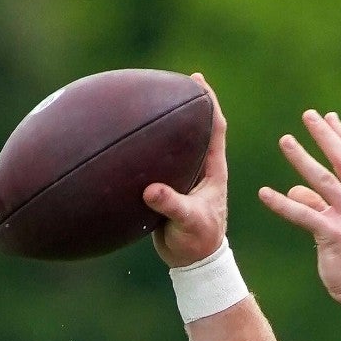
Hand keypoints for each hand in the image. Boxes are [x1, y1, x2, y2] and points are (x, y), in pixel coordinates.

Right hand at [144, 73, 229, 267]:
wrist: (191, 261)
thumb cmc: (198, 241)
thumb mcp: (189, 222)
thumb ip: (173, 206)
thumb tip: (151, 190)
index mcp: (213, 170)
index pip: (215, 127)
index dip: (209, 102)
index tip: (198, 79)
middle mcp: (201, 168)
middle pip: (195, 128)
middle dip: (186, 104)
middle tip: (170, 80)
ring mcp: (184, 177)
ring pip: (175, 145)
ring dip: (164, 126)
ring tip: (145, 103)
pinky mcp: (168, 189)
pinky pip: (156, 163)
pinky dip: (144, 151)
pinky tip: (124, 142)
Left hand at [261, 110, 340, 305]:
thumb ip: (326, 204)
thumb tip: (297, 190)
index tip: (329, 117)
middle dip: (325, 135)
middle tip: (308, 115)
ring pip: (323, 181)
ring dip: (302, 158)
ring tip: (286, 141)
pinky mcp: (334, 235)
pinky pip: (304, 214)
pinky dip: (283, 203)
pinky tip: (266, 193)